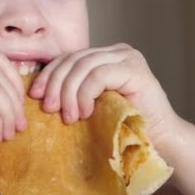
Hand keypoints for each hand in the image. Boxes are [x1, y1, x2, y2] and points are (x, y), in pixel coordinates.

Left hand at [29, 43, 179, 144]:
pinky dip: (85, 94)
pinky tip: (85, 113)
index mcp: (105, 56)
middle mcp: (117, 51)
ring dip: (69, 92)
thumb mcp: (92, 104)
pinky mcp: (136, 69)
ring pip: (83, 66)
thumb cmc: (124, 128)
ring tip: (68, 117)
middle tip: (48, 108)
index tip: (34, 95)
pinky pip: (99, 75)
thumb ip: (74, 91)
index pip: (69, 57)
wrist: (160, 143)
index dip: (49, 74)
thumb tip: (38, 91)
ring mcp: (128, 57)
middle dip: (55, 83)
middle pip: (74, 59)